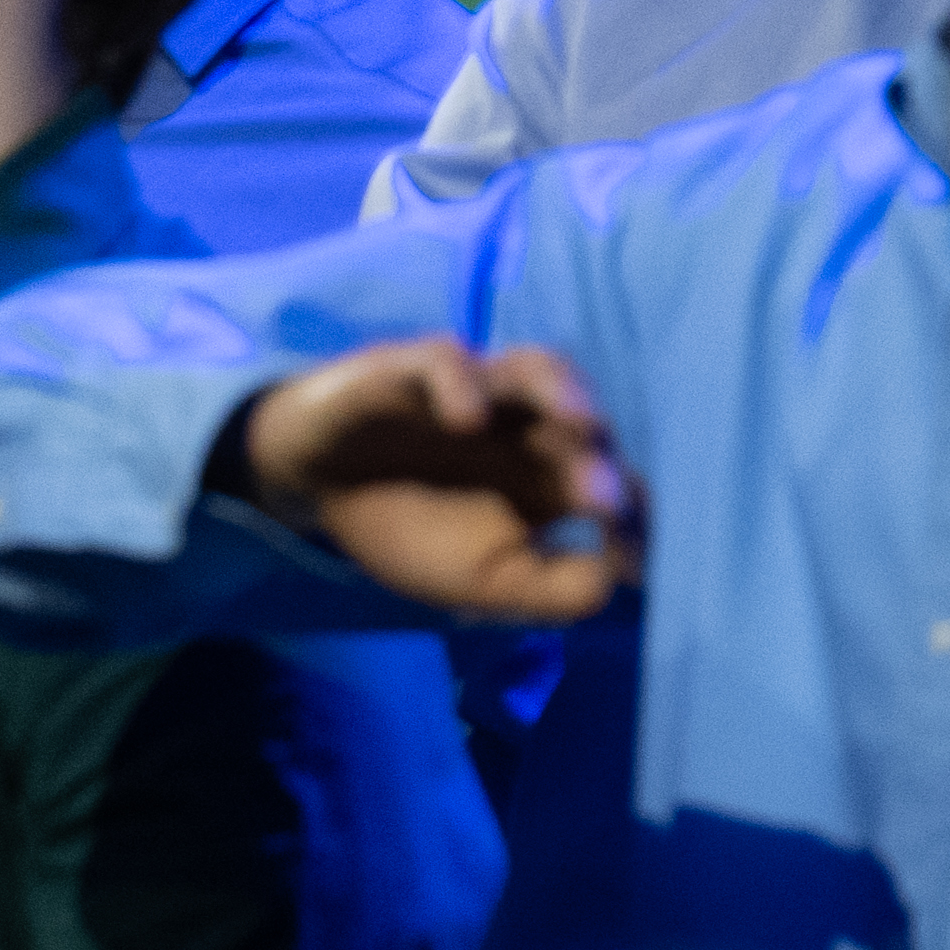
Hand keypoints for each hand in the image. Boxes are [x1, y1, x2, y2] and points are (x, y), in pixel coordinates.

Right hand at [213, 340, 641, 626]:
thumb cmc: (407, 528)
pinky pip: (444, 360)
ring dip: (562, 391)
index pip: (612, 479)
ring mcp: (472, 391)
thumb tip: (613, 578)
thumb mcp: (483, 582)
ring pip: (535, 367)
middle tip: (605, 503)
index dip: (632, 511)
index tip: (636, 556)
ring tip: (577, 424)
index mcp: (548, 474)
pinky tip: (466, 421)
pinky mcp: (410, 370)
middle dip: (601, 459)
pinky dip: (461, 382)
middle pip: (584, 422)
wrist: (312, 483)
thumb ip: (551, 590)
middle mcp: (523, 425)